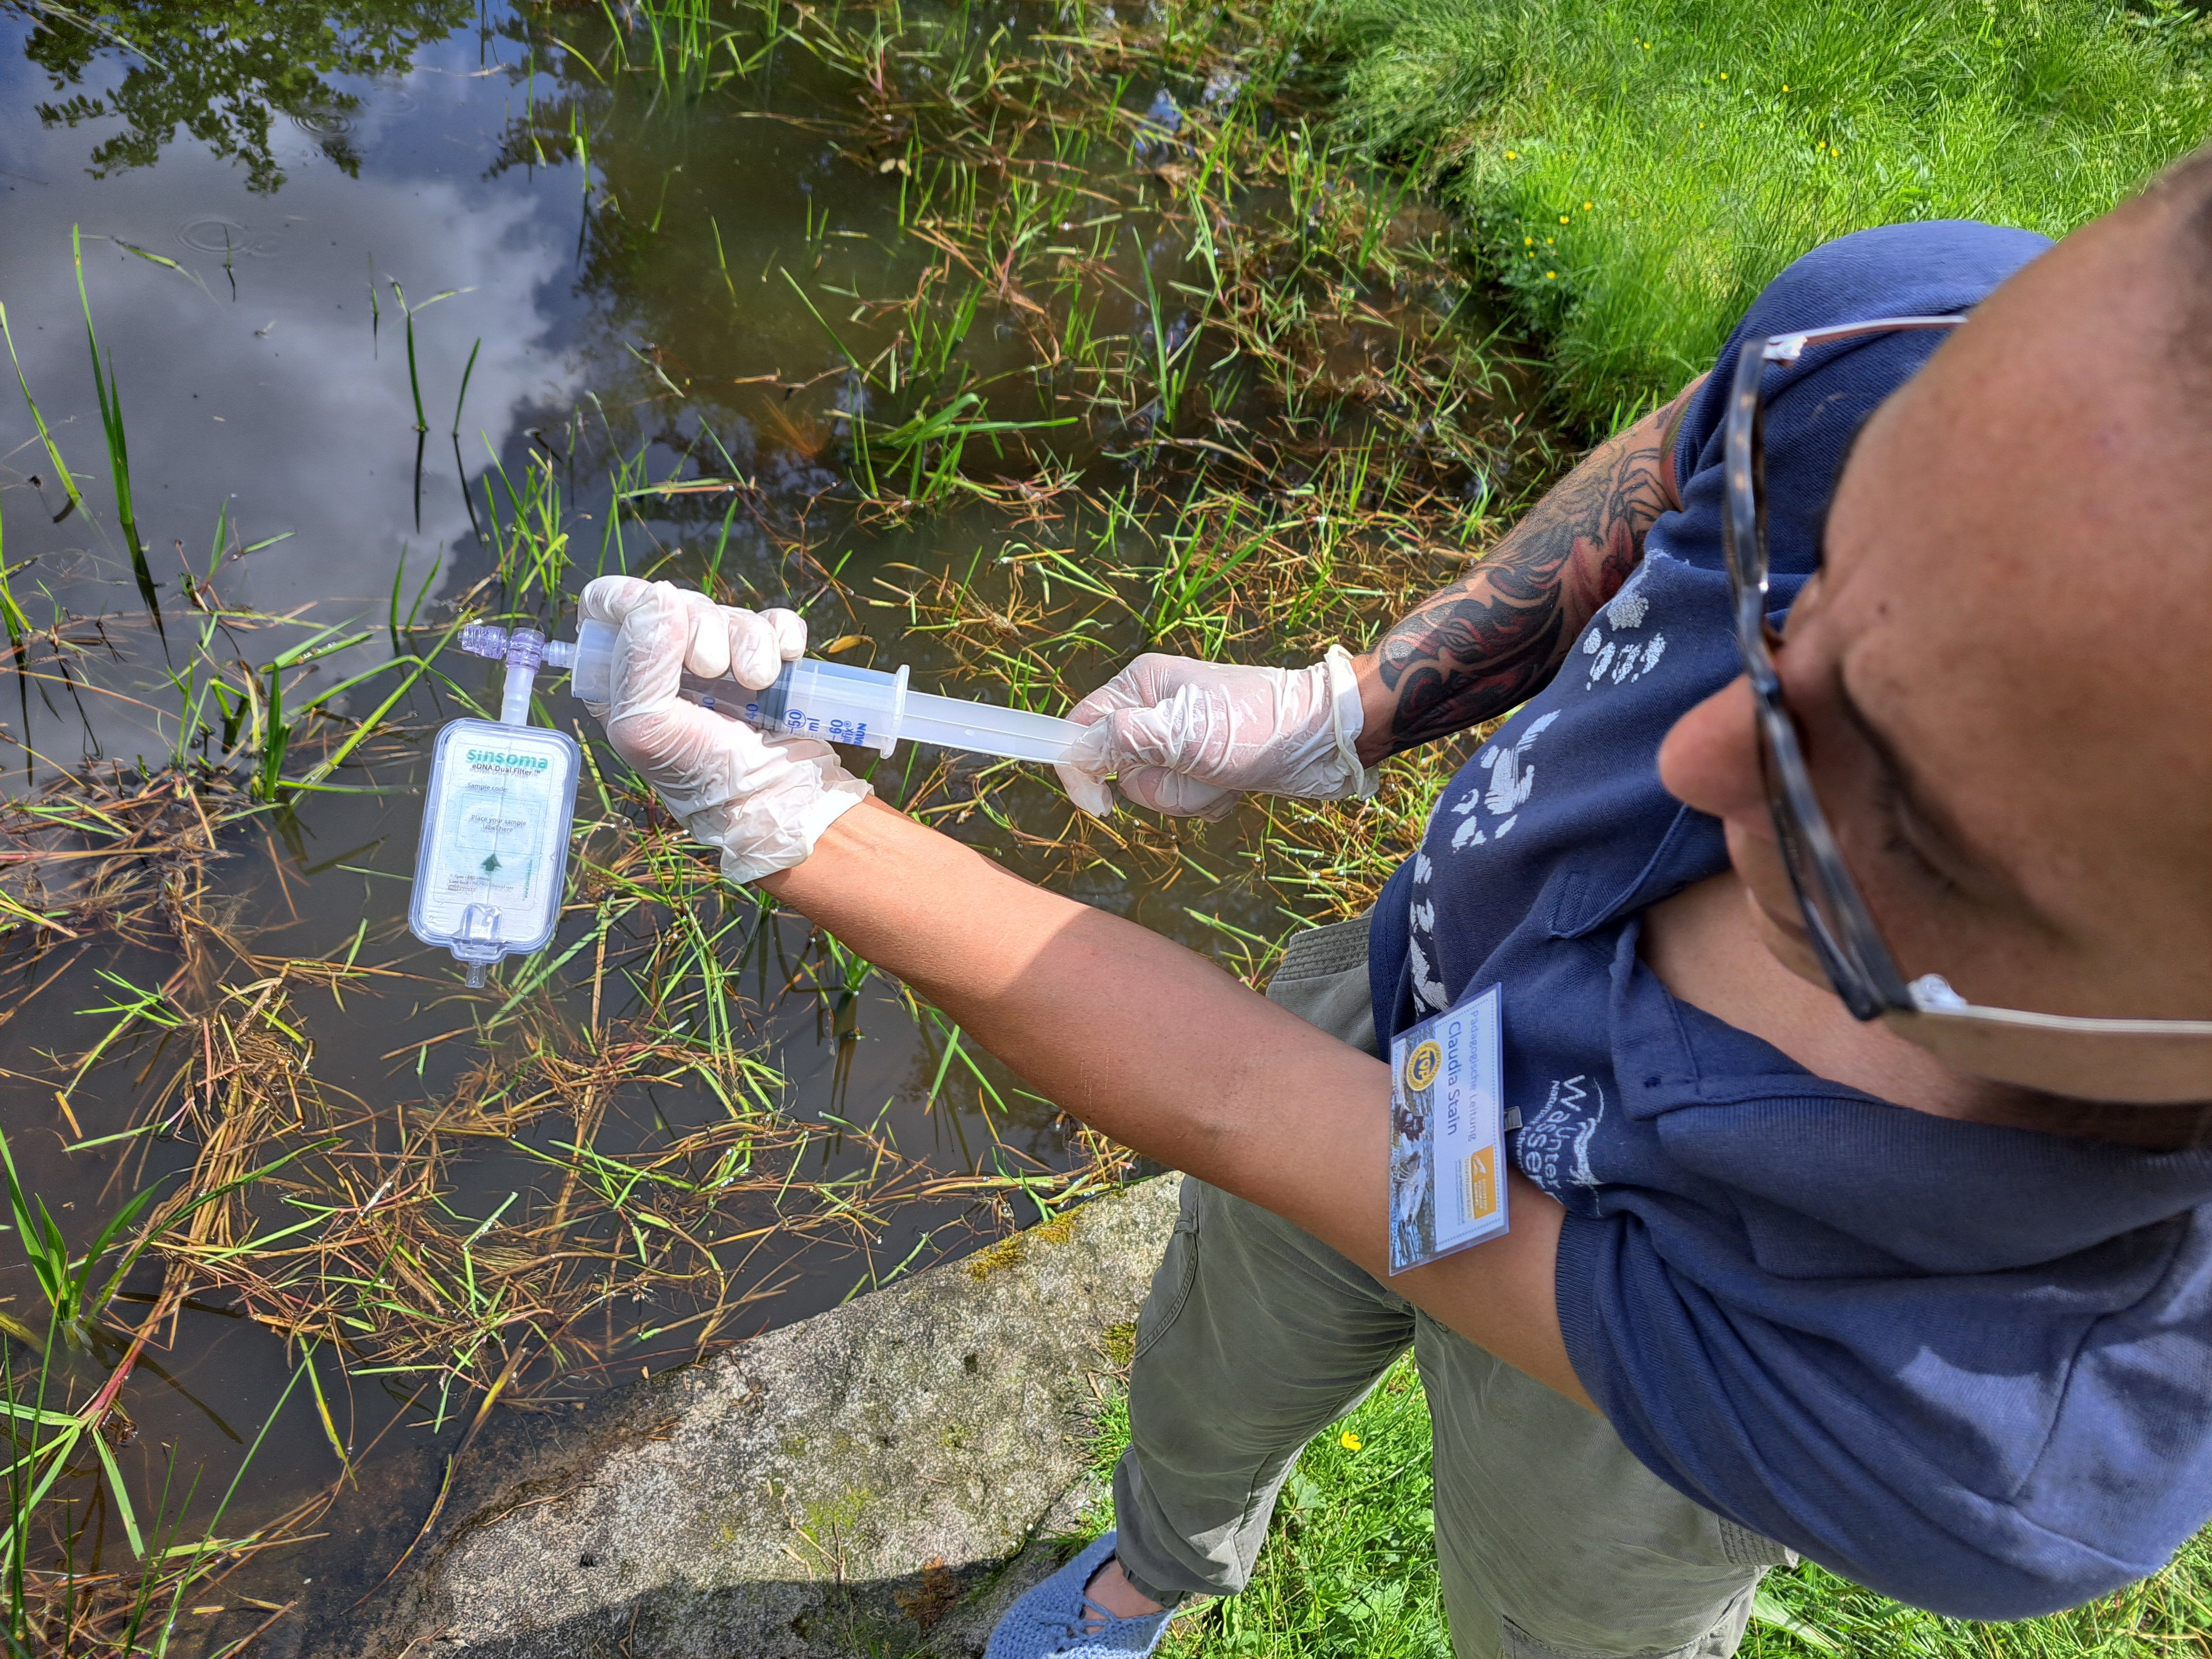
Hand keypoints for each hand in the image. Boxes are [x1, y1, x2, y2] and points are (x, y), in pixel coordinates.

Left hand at [577, 577, 868, 882]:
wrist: (778, 798)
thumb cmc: (701, 775)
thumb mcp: (644, 727)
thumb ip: (638, 660)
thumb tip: (662, 594)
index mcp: (623, 675)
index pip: (607, 604)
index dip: (631, 601)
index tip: (660, 623)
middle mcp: (667, 662)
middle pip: (675, 600)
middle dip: (701, 629)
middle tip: (712, 672)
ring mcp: (722, 659)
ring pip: (729, 611)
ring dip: (748, 643)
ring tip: (755, 683)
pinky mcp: (768, 659)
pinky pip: (775, 621)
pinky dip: (782, 636)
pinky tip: (781, 666)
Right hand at [1053, 648, 1376, 818]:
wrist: (1324, 736)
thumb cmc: (1254, 726)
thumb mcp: (1181, 732)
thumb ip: (1122, 738)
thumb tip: (1077, 750)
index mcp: (1140, 685)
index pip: (1080, 727)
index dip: (1080, 770)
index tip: (1100, 806)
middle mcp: (1154, 708)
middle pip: (1119, 769)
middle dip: (1158, 784)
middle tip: (1195, 769)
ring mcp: (1180, 737)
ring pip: (1153, 789)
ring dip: (1188, 795)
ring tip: (1222, 776)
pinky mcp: (1203, 762)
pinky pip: (1184, 797)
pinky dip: (1208, 800)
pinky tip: (1234, 785)